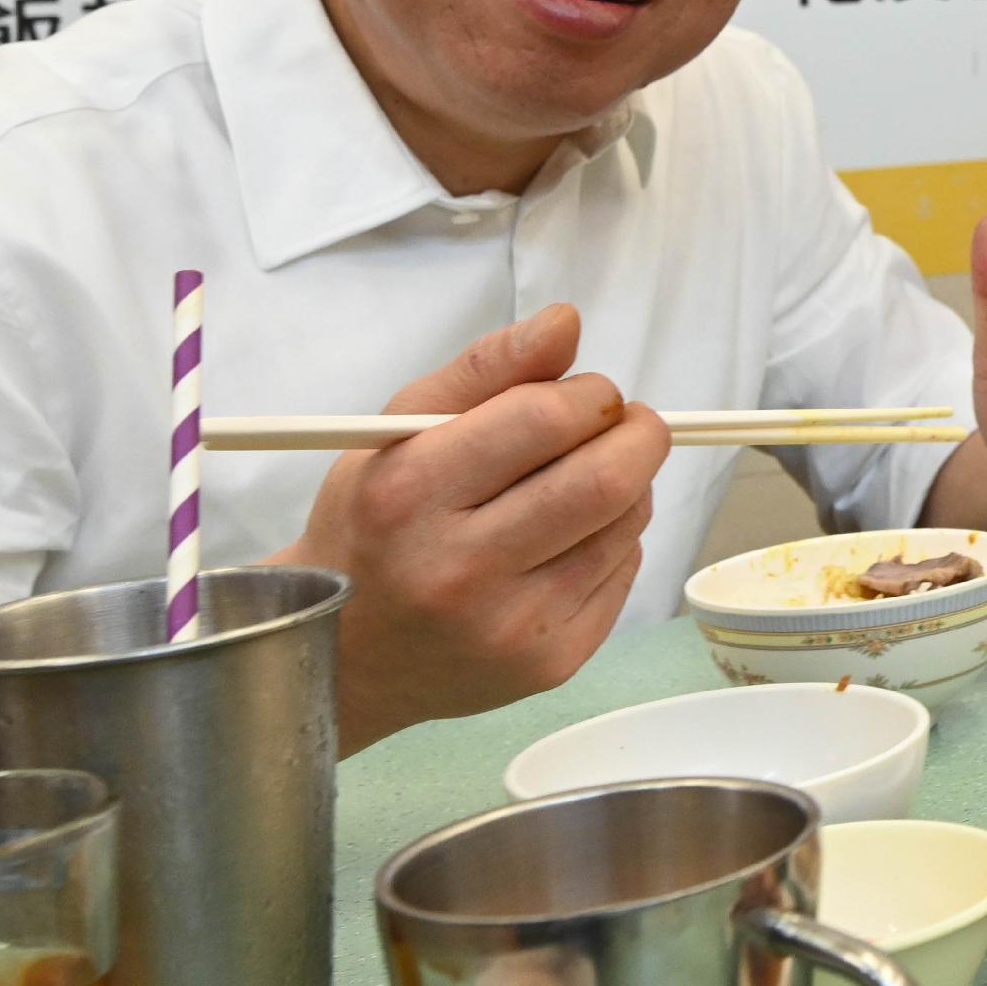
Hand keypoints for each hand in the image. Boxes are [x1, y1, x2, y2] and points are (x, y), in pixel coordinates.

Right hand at [275, 303, 670, 753]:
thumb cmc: (375, 523)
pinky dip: (614, 540)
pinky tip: (568, 539)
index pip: (545, 419)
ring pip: (626, 523)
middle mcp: (458, 568)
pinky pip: (624, 574)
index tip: (584, 393)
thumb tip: (567, 322)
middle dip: (637, 432)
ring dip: (627, 484)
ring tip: (584, 481)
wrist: (349, 654)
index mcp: (409, 494)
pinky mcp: (550, 663)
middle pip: (606, 478)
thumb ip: (486, 368)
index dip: (588, 393)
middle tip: (623, 423)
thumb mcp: (398, 431)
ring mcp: (509, 626)